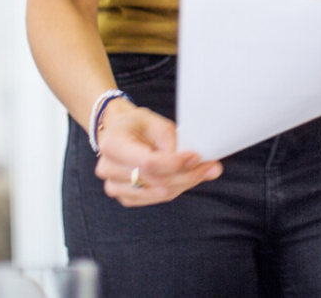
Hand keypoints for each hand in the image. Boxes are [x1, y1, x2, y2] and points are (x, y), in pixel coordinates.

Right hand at [92, 99, 221, 206]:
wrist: (119, 132)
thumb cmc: (138, 125)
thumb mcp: (155, 122)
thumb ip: (172, 141)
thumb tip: (196, 160)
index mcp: (112, 144)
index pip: (148, 162)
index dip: (175, 164)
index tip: (197, 158)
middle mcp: (108, 168)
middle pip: (156, 181)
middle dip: (188, 175)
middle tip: (213, 168)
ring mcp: (114, 186)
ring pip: (158, 193)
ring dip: (185, 183)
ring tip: (204, 171)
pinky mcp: (125, 197)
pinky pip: (155, 198)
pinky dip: (175, 189)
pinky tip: (186, 178)